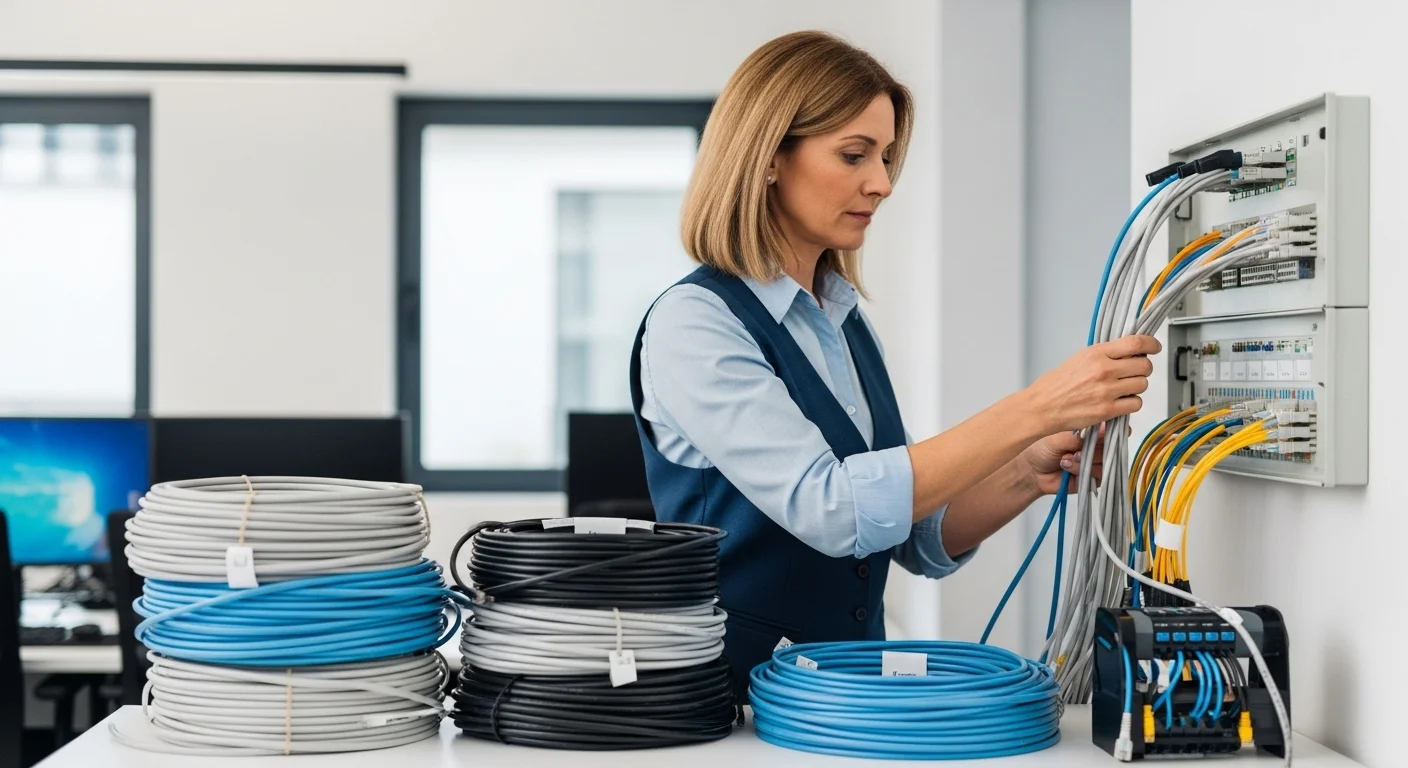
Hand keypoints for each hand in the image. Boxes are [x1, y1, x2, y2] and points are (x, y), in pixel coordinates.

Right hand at [1021, 335, 1160, 433]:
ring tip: (1123, 389)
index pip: (1135, 343)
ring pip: (1142, 385)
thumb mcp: (1079, 359)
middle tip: (1135, 372)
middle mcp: (1104, 370)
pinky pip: (1135, 404)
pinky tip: (1120, 402)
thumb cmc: (1055, 385)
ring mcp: (1107, 391)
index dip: (1151, 344)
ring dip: (1137, 387)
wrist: (1041, 407)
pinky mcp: (1107, 410)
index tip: (1154, 347)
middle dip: (1143, 369)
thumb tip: (1127, 352)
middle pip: (1144, 366)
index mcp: (1096, 354)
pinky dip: (1131, 404)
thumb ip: (1104, 355)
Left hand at [1021, 423, 1122, 494]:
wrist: (1032, 471)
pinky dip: (1081, 471)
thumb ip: (1077, 436)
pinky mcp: (1094, 478)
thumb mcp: (1056, 437)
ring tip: (1066, 460)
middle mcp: (1096, 445)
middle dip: (1093, 448)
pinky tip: (1067, 468)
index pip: (1110, 427)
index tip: (1100, 434)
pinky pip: (1098, 475)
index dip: (1110, 430)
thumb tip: (1099, 430)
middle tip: (1075, 451)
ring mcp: (1096, 462)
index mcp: (1090, 430)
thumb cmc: (1041, 448)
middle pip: (1111, 446)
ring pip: (1105, 461)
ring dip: (1084, 461)